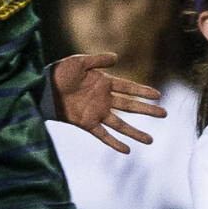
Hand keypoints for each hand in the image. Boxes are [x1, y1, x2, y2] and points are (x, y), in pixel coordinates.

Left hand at [50, 53, 166, 153]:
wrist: (42, 88)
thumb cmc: (60, 72)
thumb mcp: (79, 62)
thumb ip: (98, 60)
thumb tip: (117, 57)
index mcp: (104, 83)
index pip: (129, 87)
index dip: (143, 91)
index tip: (158, 95)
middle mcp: (104, 99)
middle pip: (130, 106)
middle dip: (147, 110)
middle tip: (164, 114)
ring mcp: (96, 112)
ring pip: (121, 124)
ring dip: (135, 132)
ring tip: (151, 141)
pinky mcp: (86, 123)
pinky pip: (103, 135)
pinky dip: (114, 142)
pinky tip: (127, 150)